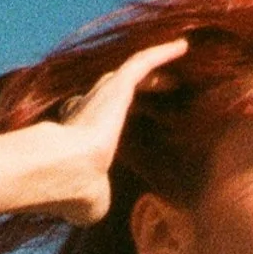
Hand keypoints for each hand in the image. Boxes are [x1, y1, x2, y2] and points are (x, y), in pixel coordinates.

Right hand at [30, 39, 188, 221]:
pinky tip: (183, 46)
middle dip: (142, 82)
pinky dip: (162, 52)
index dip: (125, 110)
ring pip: (134, 70)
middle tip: (167, 83)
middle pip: (120, 86)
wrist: (69, 173)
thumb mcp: (93, 199)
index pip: (106, 114)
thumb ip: (100, 196)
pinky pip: (143, 62)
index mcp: (86, 133)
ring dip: (156, 62)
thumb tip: (96, 207)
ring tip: (179, 55)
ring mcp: (103, 94)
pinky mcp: (116, 84)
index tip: (145, 113)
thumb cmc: (77, 191)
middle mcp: (91, 106)